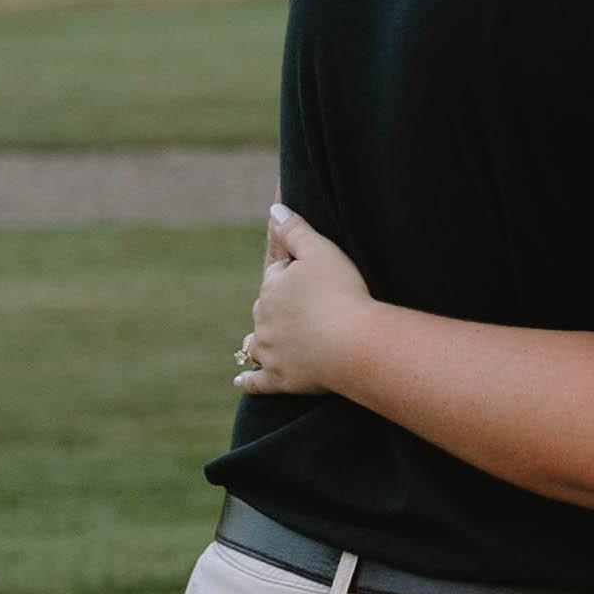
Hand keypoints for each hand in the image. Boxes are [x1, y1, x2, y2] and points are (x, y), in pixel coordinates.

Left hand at [232, 203, 367, 398]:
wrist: (352, 344)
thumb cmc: (341, 293)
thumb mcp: (321, 251)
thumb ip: (294, 230)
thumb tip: (274, 210)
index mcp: (272, 287)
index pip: (275, 272)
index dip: (289, 268)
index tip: (296, 266)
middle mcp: (264, 319)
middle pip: (266, 308)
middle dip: (277, 305)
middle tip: (300, 306)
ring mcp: (270, 351)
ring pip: (256, 343)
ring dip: (258, 341)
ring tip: (261, 342)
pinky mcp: (280, 379)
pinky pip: (257, 382)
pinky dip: (248, 381)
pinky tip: (240, 381)